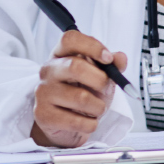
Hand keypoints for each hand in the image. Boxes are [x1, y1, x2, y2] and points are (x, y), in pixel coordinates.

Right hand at [31, 30, 128, 147]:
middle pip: (75, 66)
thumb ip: (112, 66)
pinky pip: (77, 121)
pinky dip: (91, 124)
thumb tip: (120, 58)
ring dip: (98, 107)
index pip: (70, 39)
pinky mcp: (43, 114)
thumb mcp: (100, 77)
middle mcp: (48, 70)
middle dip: (100, 80)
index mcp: (60, 55)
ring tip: (96, 109)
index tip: (108, 59)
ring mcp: (43, 92)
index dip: (92, 46)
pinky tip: (86, 121)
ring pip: (81, 98)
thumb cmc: (82, 94)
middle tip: (106, 89)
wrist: (65, 123)